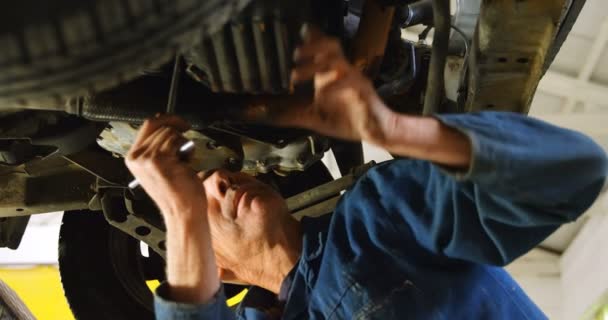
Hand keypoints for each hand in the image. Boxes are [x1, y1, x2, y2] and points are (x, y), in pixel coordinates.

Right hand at [125, 114, 203, 218]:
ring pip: (169, 132)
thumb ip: (159, 147)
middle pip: (158, 125)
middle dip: (176, 130)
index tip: (179, 121)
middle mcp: (137, 157)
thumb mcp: (161, 166)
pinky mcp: (160, 159)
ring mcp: (147, 158)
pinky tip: (186, 162)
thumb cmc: (177, 192)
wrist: (183, 212)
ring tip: (184, 160)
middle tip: (186, 141)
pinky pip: (177, 140)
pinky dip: (186, 147)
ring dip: (182, 142)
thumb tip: (166, 122)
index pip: (147, 126)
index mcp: (133, 158)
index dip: (165, 119)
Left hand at [276, 26, 395, 143]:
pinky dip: (335, 85)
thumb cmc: (349, 121)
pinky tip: (323, 93)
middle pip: (329, 46)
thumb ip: (294, 114)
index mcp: (330, 76)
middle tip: (293, 55)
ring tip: (295, 76)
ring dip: (314, 66)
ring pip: (336, 61)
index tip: (291, 44)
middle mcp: (341, 73)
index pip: (321, 50)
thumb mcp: (315, 118)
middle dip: (310, 47)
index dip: (308, 42)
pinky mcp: (362, 90)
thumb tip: (270, 116)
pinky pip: (350, 81)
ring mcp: (353, 79)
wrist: (376, 131)